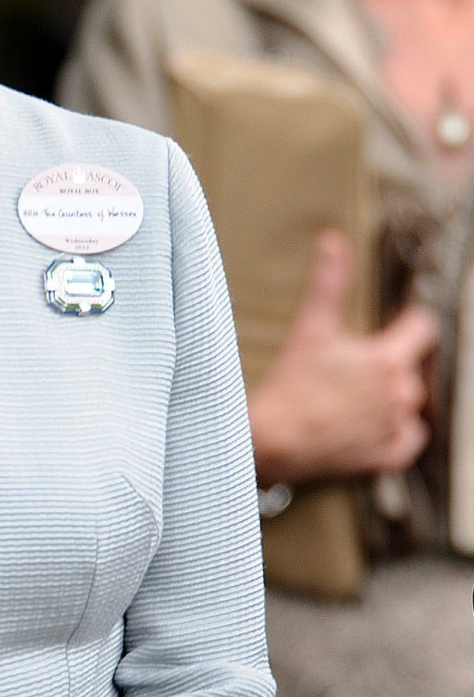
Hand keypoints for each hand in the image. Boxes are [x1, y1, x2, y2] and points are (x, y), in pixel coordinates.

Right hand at [248, 231, 437, 484]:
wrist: (273, 440)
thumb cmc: (291, 385)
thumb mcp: (310, 326)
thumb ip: (329, 281)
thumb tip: (333, 241)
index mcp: (389, 359)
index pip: (423, 326)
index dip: (406, 320)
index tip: (392, 323)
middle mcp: (402, 393)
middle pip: (412, 366)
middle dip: (392, 361)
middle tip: (356, 363)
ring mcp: (396, 427)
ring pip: (410, 402)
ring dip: (393, 395)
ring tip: (356, 393)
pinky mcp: (387, 455)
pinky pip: (409, 439)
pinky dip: (396, 431)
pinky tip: (373, 423)